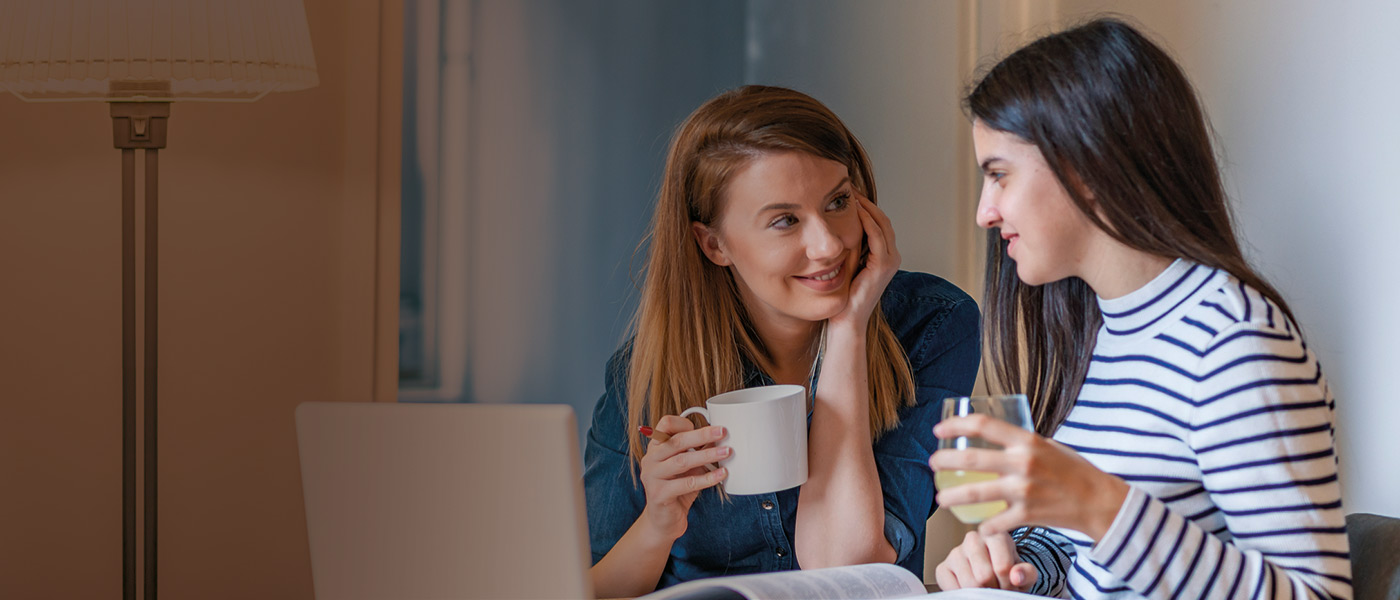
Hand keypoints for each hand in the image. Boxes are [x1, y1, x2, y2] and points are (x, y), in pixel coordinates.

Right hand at [637, 415, 728, 541]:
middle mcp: (650, 460)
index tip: (706, 424)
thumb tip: (719, 437)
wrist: (664, 521)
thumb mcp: (687, 467)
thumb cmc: (677, 490)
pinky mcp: (659, 494)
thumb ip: (697, 451)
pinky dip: (707, 478)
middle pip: (676, 441)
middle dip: (702, 435)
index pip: (665, 425)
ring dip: (707, 455)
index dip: (685, 423)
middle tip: (722, 432)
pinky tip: (721, 474)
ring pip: (682, 461)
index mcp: (655, 448)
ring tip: (726, 451)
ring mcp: (652, 477)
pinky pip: (687, 483)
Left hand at [828, 194, 899, 331]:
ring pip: (882, 223)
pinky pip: (877, 236)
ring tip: (850, 192)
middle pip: (882, 218)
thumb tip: (831, 224)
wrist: (845, 321)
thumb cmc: (841, 295)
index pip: (877, 221)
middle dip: (865, 201)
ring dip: (866, 206)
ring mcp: (890, 261)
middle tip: (848, 185)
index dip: (864, 204)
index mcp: (884, 255)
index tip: (846, 191)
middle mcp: (891, 256)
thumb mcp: (844, 264)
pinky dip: (867, 220)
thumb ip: (846, 246)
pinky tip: (854, 209)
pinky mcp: (883, 266)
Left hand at [928, 414, 1129, 539]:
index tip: (939, 430)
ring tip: (940, 498)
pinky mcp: (1026, 515)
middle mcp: (1023, 463)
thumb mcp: (1049, 446)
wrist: (1099, 502)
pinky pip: (994, 523)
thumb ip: (1022, 443)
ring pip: (975, 494)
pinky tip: (979, 525)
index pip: (982, 425)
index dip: (955, 425)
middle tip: (932, 464)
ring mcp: (1023, 491)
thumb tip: (995, 437)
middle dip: (943, 461)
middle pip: (970, 459)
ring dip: (951, 497)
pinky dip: (984, 526)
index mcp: (1027, 441)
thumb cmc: (1074, 471)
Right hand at [935, 530, 1037, 591]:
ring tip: (986, 589)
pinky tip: (971, 590)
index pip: (1002, 567)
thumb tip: (1016, 576)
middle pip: (984, 575)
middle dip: (994, 589)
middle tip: (997, 589)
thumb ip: (1026, 573)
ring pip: (969, 583)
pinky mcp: (943, 567)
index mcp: (995, 535)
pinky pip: (951, 588)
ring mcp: (955, 552)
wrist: (993, 574)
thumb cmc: (1009, 571)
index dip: (1008, 584)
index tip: (1010, 585)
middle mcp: (972, 539)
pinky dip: (963, 595)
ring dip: (980, 593)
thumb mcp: (1024, 572)